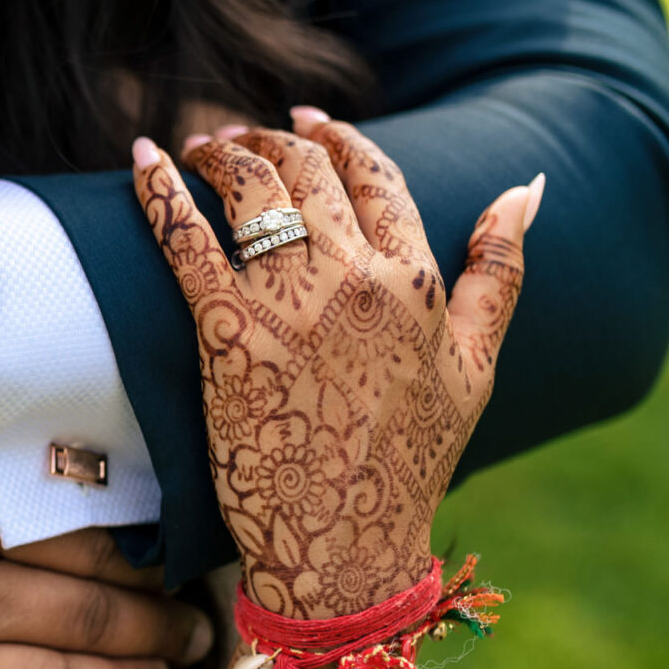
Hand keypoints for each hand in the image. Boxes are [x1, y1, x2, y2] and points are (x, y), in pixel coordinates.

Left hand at [131, 108, 537, 618]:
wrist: (347, 546)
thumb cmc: (411, 462)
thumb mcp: (477, 366)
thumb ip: (501, 273)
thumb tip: (526, 189)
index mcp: (418, 281)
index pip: (374, 172)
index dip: (335, 136)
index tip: (305, 122)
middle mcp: (358, 279)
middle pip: (306, 168)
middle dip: (268, 139)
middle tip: (236, 138)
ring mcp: (291, 303)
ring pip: (251, 189)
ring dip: (221, 154)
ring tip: (199, 149)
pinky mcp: (227, 332)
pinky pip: (186, 239)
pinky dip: (160, 193)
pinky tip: (142, 163)